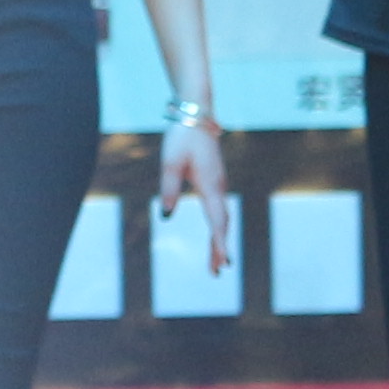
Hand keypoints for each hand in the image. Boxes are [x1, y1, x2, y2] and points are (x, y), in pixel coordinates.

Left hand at [154, 118, 232, 272]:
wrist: (197, 116)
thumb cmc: (182, 138)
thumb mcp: (170, 163)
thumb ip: (168, 190)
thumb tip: (166, 216)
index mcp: (211, 185)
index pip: (216, 220)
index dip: (218, 242)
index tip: (222, 262)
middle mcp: (219, 188)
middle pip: (222, 224)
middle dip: (219, 248)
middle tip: (216, 272)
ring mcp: (219, 185)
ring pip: (221, 218)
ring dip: (219, 240)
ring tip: (216, 264)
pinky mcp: (215, 182)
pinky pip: (219, 210)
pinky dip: (218, 228)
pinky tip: (214, 237)